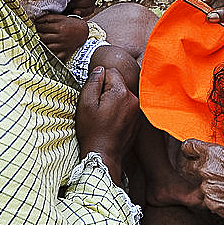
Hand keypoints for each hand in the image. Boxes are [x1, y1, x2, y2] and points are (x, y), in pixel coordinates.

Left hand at [33, 13, 89, 59]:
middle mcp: (61, 37)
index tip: (33, 26)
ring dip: (42, 44)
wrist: (84, 32)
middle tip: (34, 33)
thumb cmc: (72, 24)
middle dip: (37, 35)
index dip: (37, 26)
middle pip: (44, 38)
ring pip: (48, 47)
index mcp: (60, 27)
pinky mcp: (66, 52)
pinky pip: (56, 55)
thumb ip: (49, 17)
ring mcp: (64, 45)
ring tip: (40, 40)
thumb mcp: (62, 18)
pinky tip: (47, 50)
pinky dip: (51, 54)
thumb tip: (37, 20)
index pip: (43, 27)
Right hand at [74, 66, 138, 183]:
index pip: (111, 71)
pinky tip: (111, 122)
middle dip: (107, 90)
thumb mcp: (85, 104)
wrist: (103, 156)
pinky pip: (128, 107)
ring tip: (104, 116)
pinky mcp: (138, 120)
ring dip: (114, 101)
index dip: (99, 81)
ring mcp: (138, 110)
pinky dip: (120, 110)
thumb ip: (93, 82)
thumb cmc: (92, 131)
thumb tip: (99, 69)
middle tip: (98, 108)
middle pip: (118, 83)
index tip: (94, 97)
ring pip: (123, 95)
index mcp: (121, 92)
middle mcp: (134, 99)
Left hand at [178, 139, 223, 219]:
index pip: (188, 147)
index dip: (190, 149)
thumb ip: (222, 152)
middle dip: (194, 167)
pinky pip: (208, 199)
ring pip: (199, 185)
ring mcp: (207, 189)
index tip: (191, 152)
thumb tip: (216, 153)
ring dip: (208, 184)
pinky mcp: (212, 204)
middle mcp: (205, 170)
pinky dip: (215, 197)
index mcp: (211, 154)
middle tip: (205, 170)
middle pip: (187, 167)